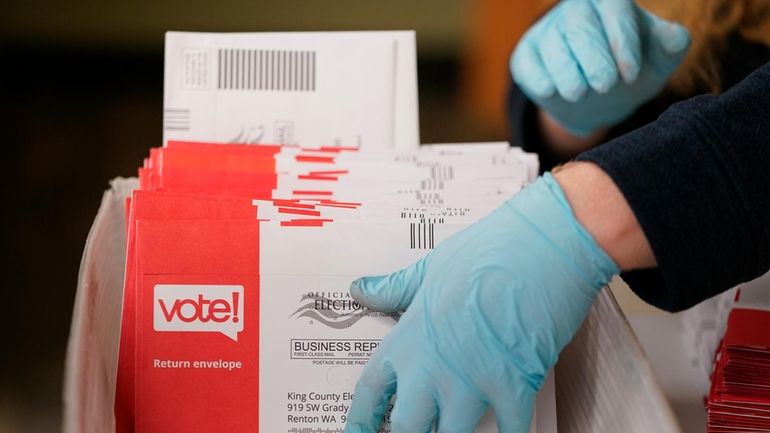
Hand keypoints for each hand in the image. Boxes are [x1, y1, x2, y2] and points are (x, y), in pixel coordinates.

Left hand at [343, 173, 618, 432]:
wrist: (543, 246)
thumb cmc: (490, 250)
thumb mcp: (431, 267)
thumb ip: (396, 288)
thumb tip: (363, 289)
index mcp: (411, 335)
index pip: (372, 389)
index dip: (362, 417)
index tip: (358, 430)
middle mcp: (435, 365)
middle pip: (407, 425)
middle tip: (410, 430)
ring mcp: (474, 380)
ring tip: (451, 427)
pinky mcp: (515, 386)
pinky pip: (507, 429)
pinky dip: (506, 432)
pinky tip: (504, 428)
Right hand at [510, 0, 690, 135]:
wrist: (599, 97)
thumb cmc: (631, 70)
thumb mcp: (658, 60)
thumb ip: (672, 46)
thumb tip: (674, 37)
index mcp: (609, 2)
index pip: (613, 6)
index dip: (621, 38)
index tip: (631, 74)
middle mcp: (575, 11)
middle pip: (578, 24)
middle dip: (592, 56)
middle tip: (605, 85)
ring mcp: (548, 32)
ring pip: (552, 44)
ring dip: (565, 71)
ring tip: (579, 94)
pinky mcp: (527, 56)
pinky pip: (527, 62)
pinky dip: (537, 76)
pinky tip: (551, 91)